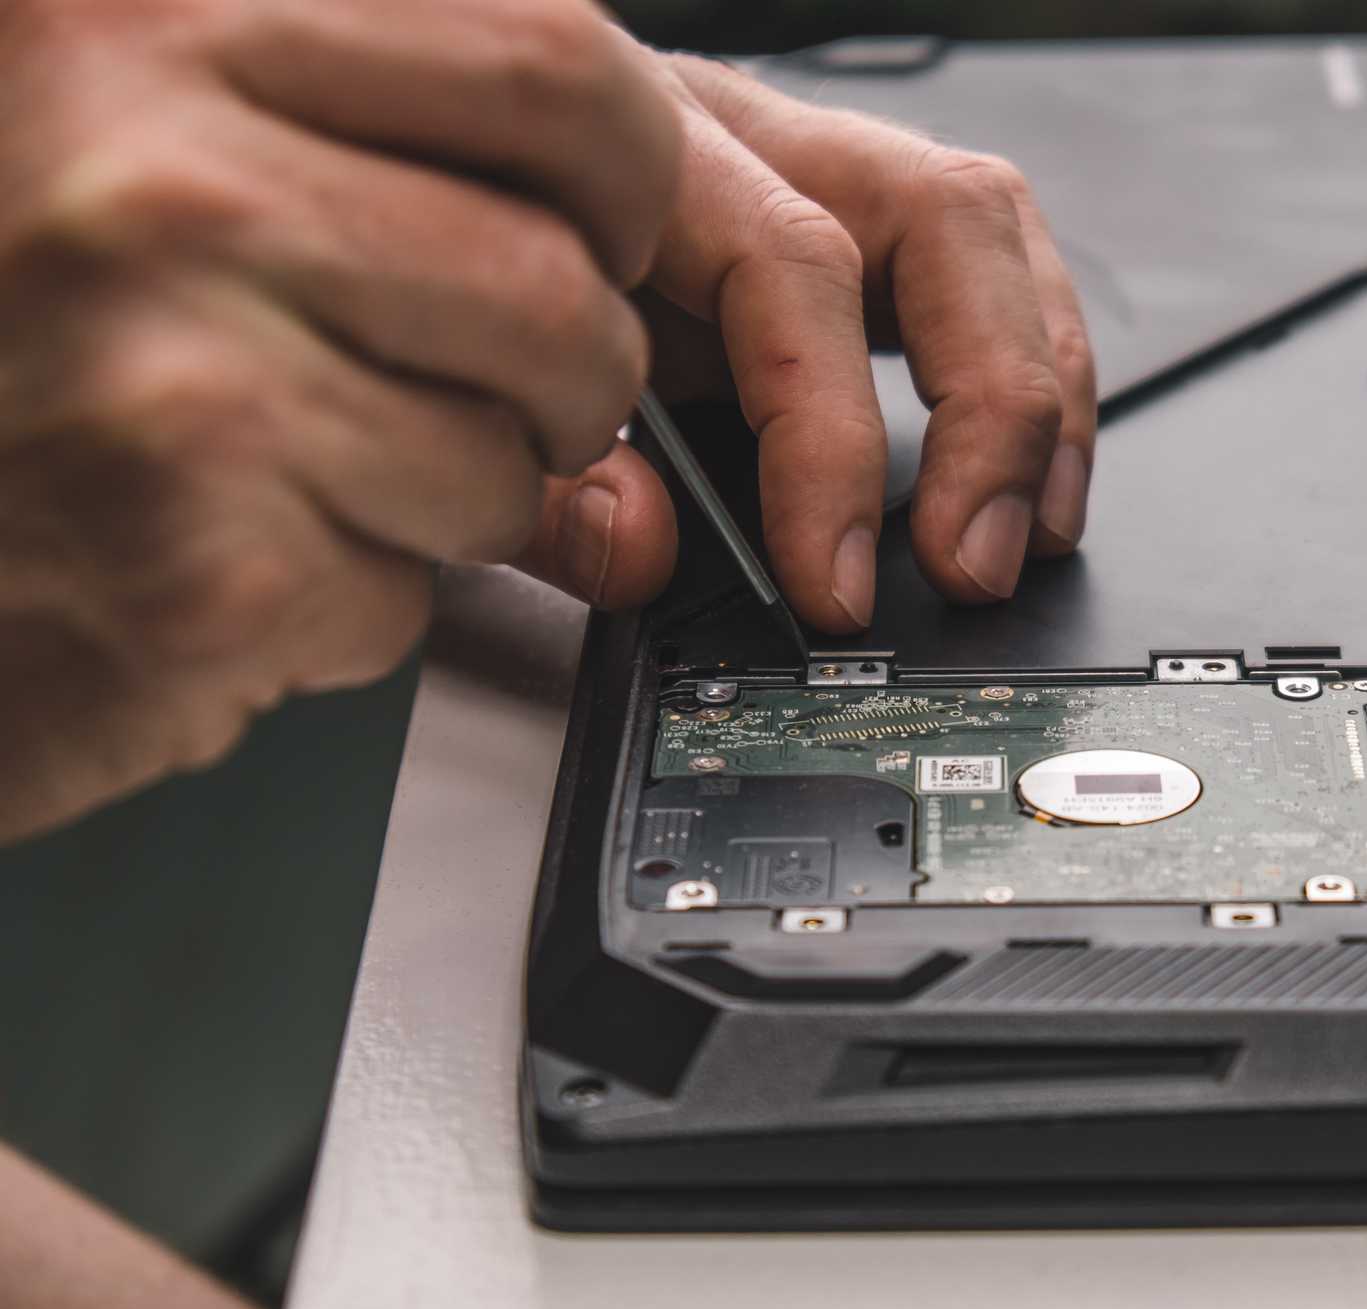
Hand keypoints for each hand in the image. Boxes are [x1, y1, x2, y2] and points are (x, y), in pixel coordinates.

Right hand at [0, 0, 676, 839]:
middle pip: (559, 280)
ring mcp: (171, 368)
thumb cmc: (16, 343)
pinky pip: (413, 590)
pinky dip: (360, 598)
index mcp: (149, 14)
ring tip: (326, 476)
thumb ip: (390, 146)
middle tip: (506, 397)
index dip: (621, 173)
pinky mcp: (194, 557)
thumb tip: (703, 213)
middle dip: (578, 372)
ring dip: (468, 496)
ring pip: (512, 453)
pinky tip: (234, 558)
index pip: (553, 55)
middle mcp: (150, 172)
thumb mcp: (163, 152)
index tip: (599, 229)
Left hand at [521, 51, 1098, 632]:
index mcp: (641, 154)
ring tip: (1028, 530)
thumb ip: (538, 484)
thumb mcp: (466, 391)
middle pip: (944, 215)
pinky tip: (1023, 476)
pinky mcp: (853, 210)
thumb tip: (645, 554)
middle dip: (990, 410)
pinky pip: (987, 266)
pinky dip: (1025, 377)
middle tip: (973, 560)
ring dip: (1035, 393)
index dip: (830, 440)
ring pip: (990, 228)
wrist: (430, 179)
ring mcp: (815, 159)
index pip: (791, 267)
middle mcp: (748, 133)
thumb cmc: (466, 281)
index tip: (833, 579)